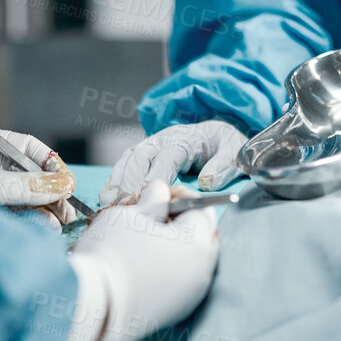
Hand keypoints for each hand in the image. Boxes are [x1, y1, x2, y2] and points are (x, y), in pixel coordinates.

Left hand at [0, 129, 80, 228]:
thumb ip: (26, 186)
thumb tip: (63, 185)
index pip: (24, 147)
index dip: (49, 163)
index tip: (67, 183)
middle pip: (25, 175)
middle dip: (48, 192)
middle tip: (68, 212)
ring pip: (18, 198)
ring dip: (39, 210)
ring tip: (54, 223)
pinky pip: (7, 216)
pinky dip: (25, 223)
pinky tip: (39, 230)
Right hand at [63, 180, 220, 340]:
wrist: (93, 305)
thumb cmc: (110, 253)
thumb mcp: (128, 214)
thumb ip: (152, 201)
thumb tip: (159, 193)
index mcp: (198, 242)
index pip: (201, 209)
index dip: (179, 197)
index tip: (157, 196)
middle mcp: (203, 271)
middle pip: (201, 237)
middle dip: (180, 224)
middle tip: (151, 219)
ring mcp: (191, 296)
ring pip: (190, 262)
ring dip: (173, 249)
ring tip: (143, 244)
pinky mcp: (176, 313)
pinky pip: (179, 285)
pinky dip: (167, 273)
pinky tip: (141, 269)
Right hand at [100, 120, 248, 205]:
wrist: (213, 136)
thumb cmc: (222, 145)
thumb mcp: (234, 150)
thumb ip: (224, 164)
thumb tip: (207, 182)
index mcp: (184, 138)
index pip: (168, 155)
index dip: (158, 173)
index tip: (152, 193)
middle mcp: (161, 140)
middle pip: (140, 156)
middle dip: (131, 179)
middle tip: (128, 203)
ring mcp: (147, 148)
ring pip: (127, 161)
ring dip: (118, 182)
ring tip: (112, 204)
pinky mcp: (139, 158)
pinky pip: (122, 168)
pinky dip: (112, 183)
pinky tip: (106, 199)